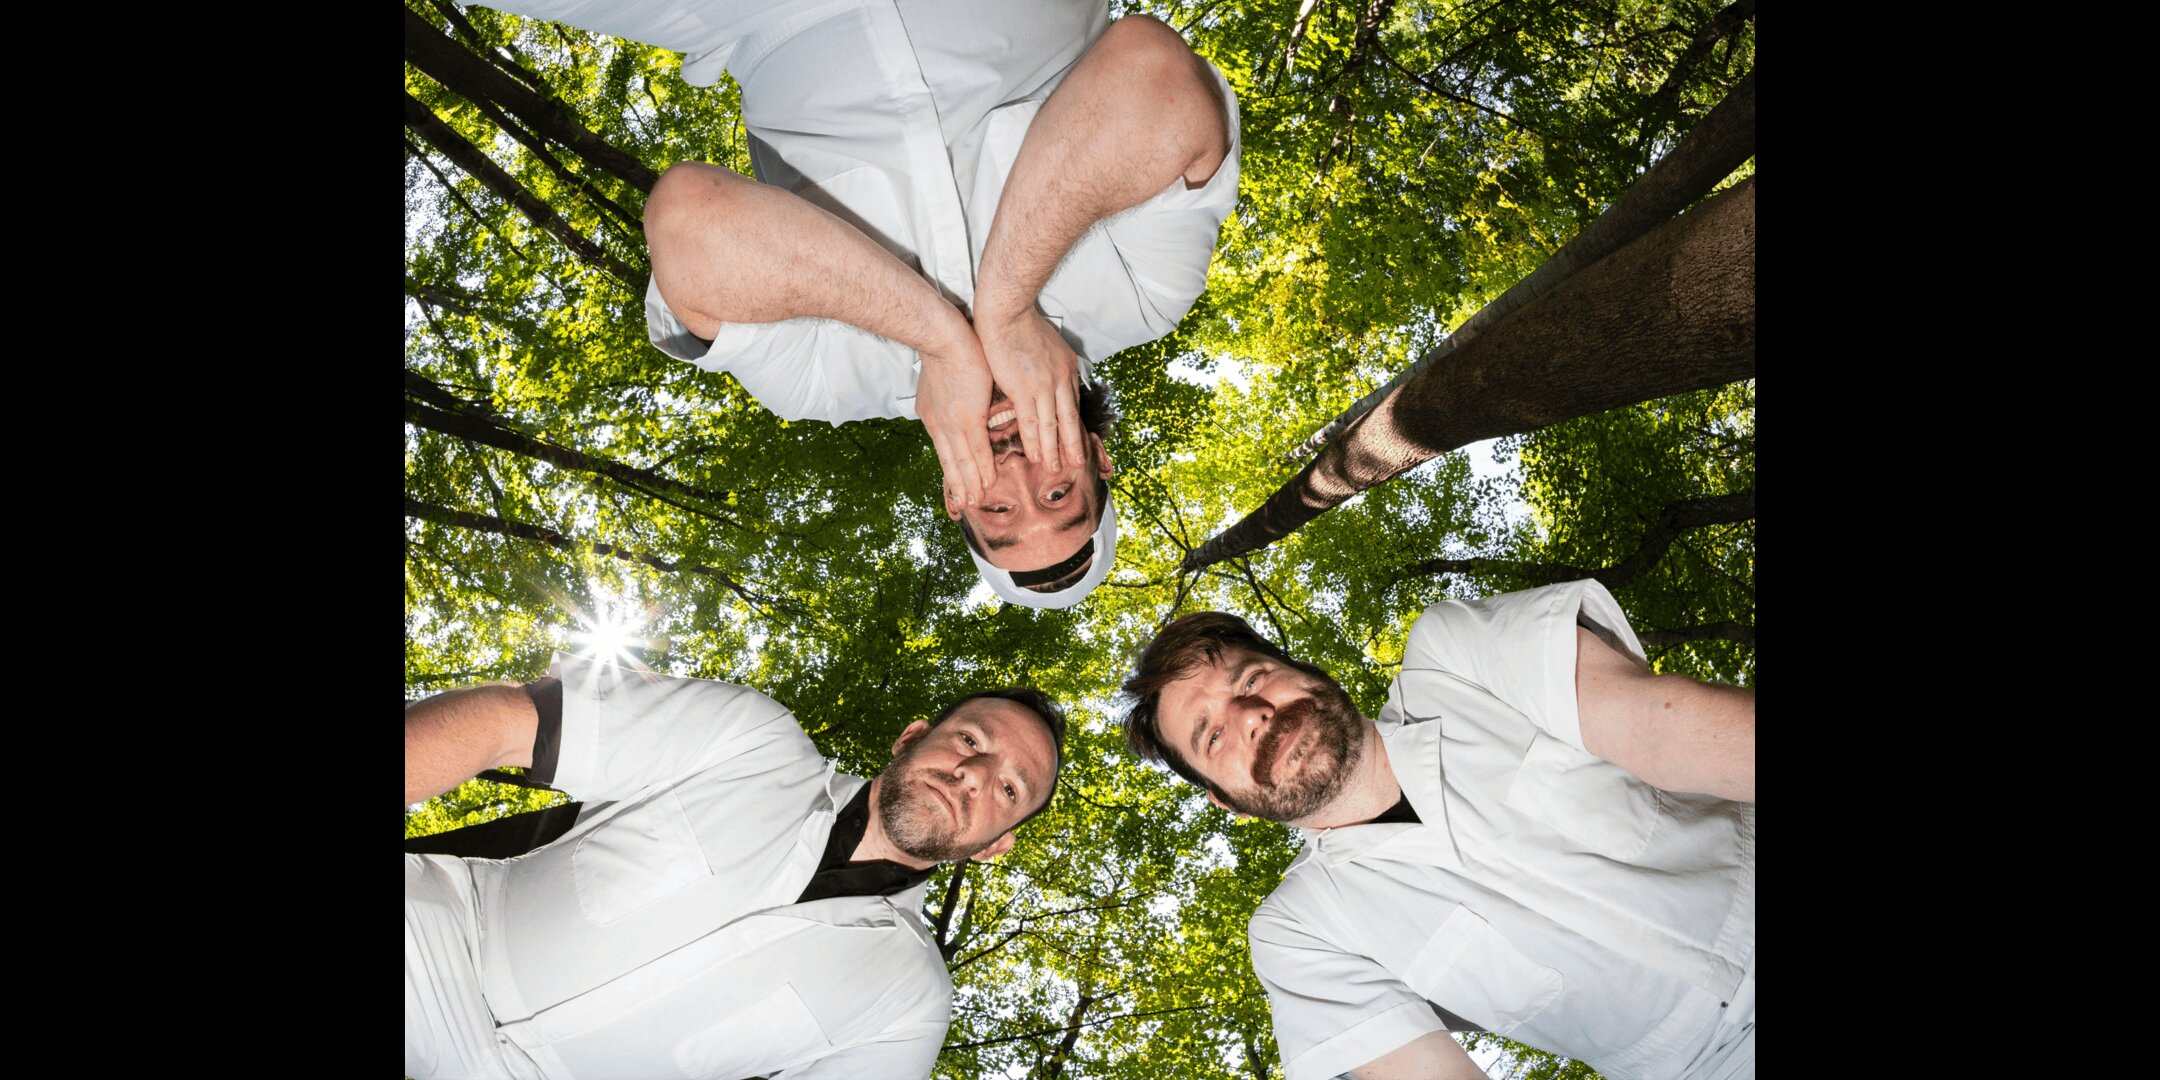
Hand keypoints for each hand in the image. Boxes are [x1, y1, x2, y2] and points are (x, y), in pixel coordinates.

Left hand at [914, 325, 997, 515]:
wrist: (944, 336)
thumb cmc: (947, 348)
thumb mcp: (944, 379)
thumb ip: (953, 397)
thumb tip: (960, 402)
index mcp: (933, 415)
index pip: (943, 448)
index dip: (951, 469)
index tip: (956, 486)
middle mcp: (939, 424)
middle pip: (950, 461)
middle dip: (958, 484)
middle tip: (965, 505)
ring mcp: (952, 423)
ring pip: (962, 460)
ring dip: (970, 482)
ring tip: (976, 501)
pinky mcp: (966, 417)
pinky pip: (976, 448)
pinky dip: (982, 466)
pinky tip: (988, 481)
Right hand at [976, 310, 1083, 472]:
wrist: (1007, 314)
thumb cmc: (1022, 325)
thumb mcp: (1051, 345)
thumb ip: (1054, 366)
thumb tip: (1053, 380)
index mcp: (1068, 369)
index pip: (1073, 404)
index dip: (1075, 425)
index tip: (1078, 441)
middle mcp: (1061, 380)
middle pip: (1070, 419)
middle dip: (1074, 445)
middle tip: (1078, 464)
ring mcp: (1045, 386)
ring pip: (1053, 426)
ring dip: (1054, 450)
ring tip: (1054, 468)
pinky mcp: (1024, 390)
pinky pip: (1031, 423)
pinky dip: (1034, 442)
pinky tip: (1034, 456)